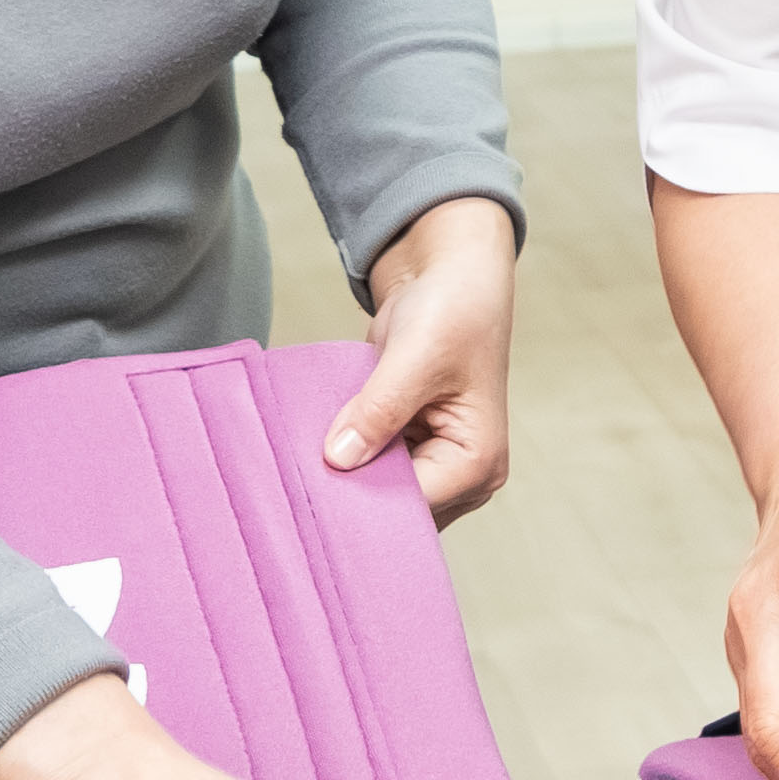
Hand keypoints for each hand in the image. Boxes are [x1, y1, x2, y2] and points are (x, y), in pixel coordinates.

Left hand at [327, 195, 515, 520]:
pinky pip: (369, 466)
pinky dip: (344, 456)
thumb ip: (378, 411)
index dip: (364, 498)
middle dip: (353, 490)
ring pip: (377, 490)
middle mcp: (461, 474)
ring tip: (304, 459)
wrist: (450, 273)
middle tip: (301, 476)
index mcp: (478, 462)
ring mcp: (432, 461)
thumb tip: (338, 458)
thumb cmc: (455, 308)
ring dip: (345, 474)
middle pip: (395, 507)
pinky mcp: (406, 444)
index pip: (414, 506)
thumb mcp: (415, 357)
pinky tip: (315, 445)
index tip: (315, 487)